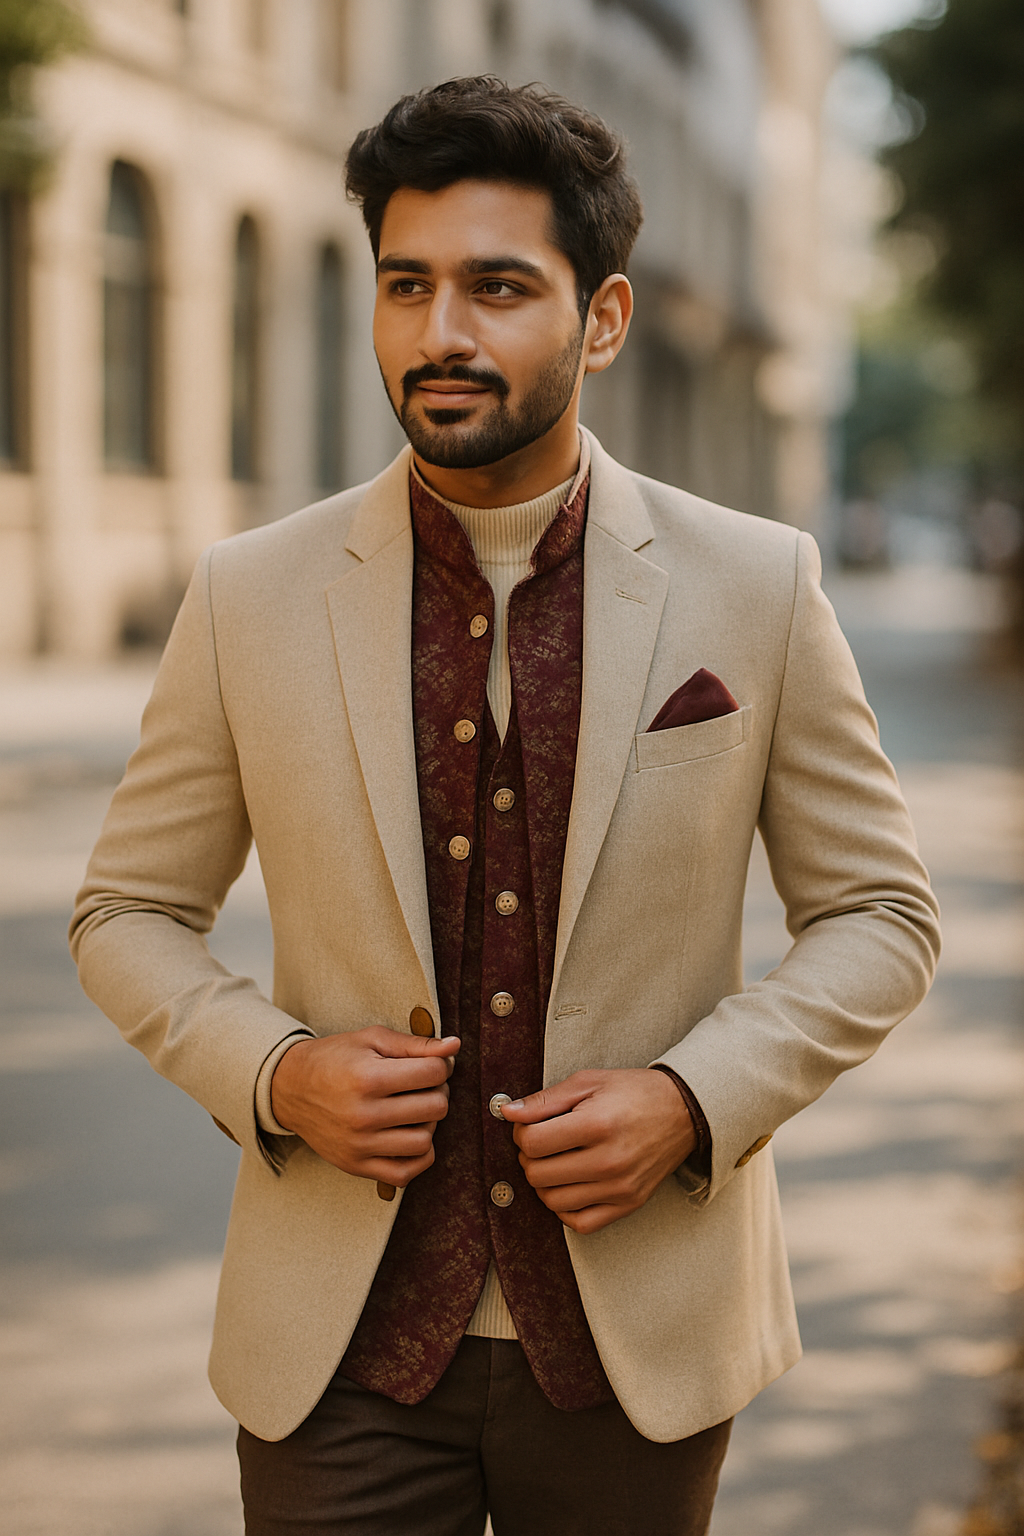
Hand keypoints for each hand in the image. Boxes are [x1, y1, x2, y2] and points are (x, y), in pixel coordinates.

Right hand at [270, 1027, 459, 1185]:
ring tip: (415, 1110)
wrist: (290, 1088)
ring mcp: (359, 1145)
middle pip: (436, 1107)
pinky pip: (405, 1173)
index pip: (434, 1073)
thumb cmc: (334, 1059)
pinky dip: (417, 1156)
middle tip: (423, 1085)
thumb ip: (415, 1043)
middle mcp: (364, 1115)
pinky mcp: (355, 1166)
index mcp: (368, 1077)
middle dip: (438, 1091)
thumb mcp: (371, 1039)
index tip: (431, 1064)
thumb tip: (455, 1046)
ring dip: (429, 1124)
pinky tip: (409, 1135)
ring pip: (425, 1142)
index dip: (442, 1065)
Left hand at [500, 1068, 694, 1233]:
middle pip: (538, 1174)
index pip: (533, 1143)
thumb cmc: (634, 1092)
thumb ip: (545, 1100)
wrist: (683, 1111)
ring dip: (543, 1182)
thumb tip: (507, 1113)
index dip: (521, 1133)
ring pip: (553, 1201)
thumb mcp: (588, 1082)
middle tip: (540, 1143)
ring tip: (554, 1162)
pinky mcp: (628, 1204)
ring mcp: (619, 1187)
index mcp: (596, 1124)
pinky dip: (565, 1208)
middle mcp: (608, 1161)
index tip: (529, 1126)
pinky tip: (569, 1185)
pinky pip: (580, 1223)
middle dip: (529, 1157)